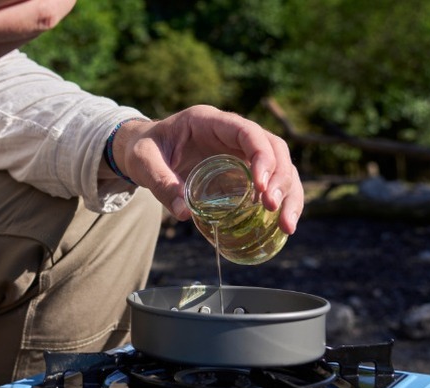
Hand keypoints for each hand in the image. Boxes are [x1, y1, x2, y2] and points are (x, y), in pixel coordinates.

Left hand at [110, 105, 303, 233]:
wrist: (140, 149)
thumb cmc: (142, 150)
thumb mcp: (144, 163)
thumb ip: (160, 183)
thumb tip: (184, 213)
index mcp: (209, 121)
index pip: (247, 131)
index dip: (261, 155)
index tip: (261, 186)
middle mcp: (231, 132)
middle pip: (274, 148)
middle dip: (281, 178)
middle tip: (274, 208)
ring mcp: (239, 150)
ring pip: (280, 165)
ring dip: (289, 193)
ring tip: (287, 225)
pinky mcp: (241, 168)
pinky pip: (270, 181)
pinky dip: (280, 200)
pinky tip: (281, 224)